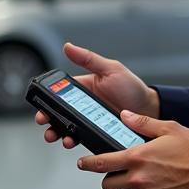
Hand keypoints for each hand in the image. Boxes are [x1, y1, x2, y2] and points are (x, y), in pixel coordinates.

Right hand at [35, 42, 159, 147]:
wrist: (149, 110)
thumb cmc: (132, 88)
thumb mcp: (110, 69)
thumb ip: (89, 59)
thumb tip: (68, 47)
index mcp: (83, 88)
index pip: (59, 94)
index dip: (46, 99)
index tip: (40, 104)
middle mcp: (83, 106)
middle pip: (58, 113)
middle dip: (47, 119)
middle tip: (44, 122)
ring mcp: (89, 121)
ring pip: (66, 128)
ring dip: (57, 132)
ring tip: (57, 136)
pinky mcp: (95, 133)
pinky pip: (80, 138)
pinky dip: (73, 141)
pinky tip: (71, 141)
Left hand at [77, 110, 188, 188]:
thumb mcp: (168, 128)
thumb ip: (142, 123)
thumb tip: (124, 116)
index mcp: (137, 157)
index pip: (102, 163)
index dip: (88, 164)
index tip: (82, 163)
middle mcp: (139, 178)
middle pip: (108, 185)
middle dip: (111, 178)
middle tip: (121, 171)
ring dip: (129, 188)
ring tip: (145, 178)